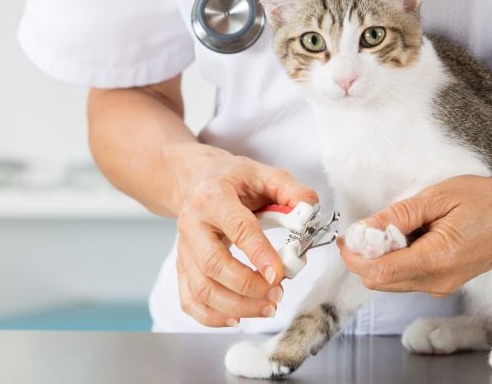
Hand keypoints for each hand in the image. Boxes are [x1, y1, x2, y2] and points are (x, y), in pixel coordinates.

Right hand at [169, 144, 317, 326]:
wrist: (194, 180)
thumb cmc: (231, 179)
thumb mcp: (262, 173)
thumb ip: (290, 190)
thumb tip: (310, 210)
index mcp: (212, 196)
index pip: (237, 228)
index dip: (259, 254)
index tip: (279, 274)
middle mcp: (192, 224)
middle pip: (214, 265)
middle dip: (248, 287)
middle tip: (278, 294)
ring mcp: (184, 249)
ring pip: (201, 289)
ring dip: (236, 306)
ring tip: (267, 307)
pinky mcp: (181, 267)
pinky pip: (189, 300)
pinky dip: (211, 317)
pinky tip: (237, 318)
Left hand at [338, 175, 491, 296]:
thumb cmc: (487, 201)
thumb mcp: (438, 197)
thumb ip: (399, 215)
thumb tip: (365, 228)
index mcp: (438, 260)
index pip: (379, 272)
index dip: (356, 256)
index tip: (348, 237)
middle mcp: (438, 282)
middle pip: (380, 281)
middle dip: (366, 256)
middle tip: (369, 228)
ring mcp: (441, 287)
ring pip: (390, 281)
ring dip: (381, 257)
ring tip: (395, 228)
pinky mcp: (442, 284)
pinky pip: (406, 278)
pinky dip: (396, 260)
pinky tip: (409, 237)